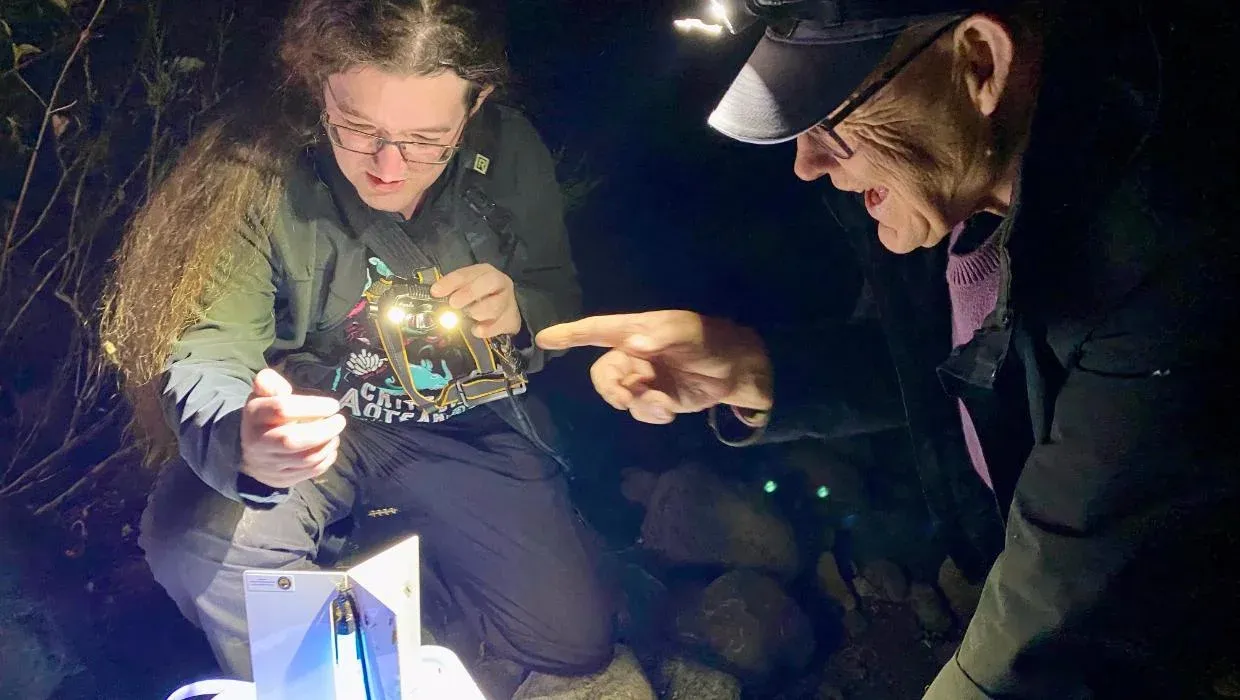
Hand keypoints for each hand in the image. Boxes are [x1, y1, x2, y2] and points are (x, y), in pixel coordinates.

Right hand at [240, 368, 346, 488]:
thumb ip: (270, 382)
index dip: (312, 406)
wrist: (251, 452)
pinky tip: (330, 447)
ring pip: (304, 458)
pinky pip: (310, 471)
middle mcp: (258, 441)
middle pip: (292, 440)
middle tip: (340, 421)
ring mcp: (269, 464)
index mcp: (255, 415)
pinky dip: (326, 459)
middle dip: (323, 430)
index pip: (282, 410)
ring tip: (335, 433)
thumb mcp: (263, 394)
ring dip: (327, 444)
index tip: (332, 405)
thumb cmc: (266, 415)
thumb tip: (279, 388)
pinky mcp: (281, 479)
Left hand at [430, 263, 520, 337]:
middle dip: (469, 293)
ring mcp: (508, 300)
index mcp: (485, 271)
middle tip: (453, 303)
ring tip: (469, 316)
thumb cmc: (481, 297)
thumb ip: (453, 291)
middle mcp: (499, 282)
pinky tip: (477, 330)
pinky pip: (498, 325)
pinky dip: (486, 329)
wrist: (506, 311)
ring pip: (495, 305)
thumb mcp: (467, 289)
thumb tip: (435, 298)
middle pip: (489, 282)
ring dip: (478, 312)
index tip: (436, 292)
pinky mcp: (511, 318)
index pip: (467, 273)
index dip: (450, 282)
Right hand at [535, 310, 772, 424]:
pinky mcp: (654, 398)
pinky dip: (649, 414)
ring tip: (664, 405)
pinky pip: (637, 410)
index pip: (597, 331)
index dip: (569, 334)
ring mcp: (643, 377)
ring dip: (637, 405)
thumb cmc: (713, 342)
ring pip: (619, 395)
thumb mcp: (693, 334)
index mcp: (637, 330)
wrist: (737, 371)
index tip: (544, 339)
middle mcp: (634, 354)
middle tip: (626, 398)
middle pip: (602, 373)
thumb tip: (635, 344)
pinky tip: (668, 411)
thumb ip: (664, 335)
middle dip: (610, 390)